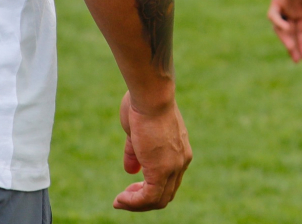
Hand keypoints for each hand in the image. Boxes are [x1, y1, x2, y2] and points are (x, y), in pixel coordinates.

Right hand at [115, 92, 190, 210]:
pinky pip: (149, 198)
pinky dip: (133, 202)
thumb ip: (136, 153)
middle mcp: (181, 161)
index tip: (131, 187)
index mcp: (179, 151)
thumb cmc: (143, 106)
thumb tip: (131, 170)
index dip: (149, 189)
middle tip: (124, 197)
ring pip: (159, 200)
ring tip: (120, 201)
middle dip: (143, 200)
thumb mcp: (138, 134)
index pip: (169, 181)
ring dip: (136, 204)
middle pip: (166, 194)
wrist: (151, 96)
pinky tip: (120, 199)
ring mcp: (174, 166)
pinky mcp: (161, 170)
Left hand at [267, 0, 301, 62]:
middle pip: (289, 33)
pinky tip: (287, 28)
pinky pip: (273, 14)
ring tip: (291, 49)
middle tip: (297, 60)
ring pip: (279, 27)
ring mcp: (282, 4)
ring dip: (285, 38)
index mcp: (300, 9)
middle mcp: (289, 9)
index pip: (299, 31)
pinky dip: (278, 23)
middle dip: (292, 46)